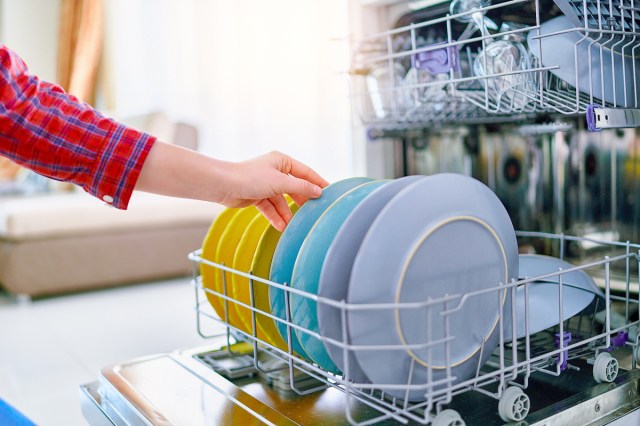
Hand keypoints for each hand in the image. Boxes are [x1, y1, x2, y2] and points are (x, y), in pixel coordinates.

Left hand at [135, 142, 328, 230]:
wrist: (222, 185)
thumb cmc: (249, 178)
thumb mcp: (280, 183)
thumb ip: (300, 188)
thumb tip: (318, 192)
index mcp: (281, 161)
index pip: (305, 172)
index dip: (317, 183)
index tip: (330, 192)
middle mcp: (274, 171)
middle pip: (294, 188)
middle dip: (302, 201)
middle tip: (315, 212)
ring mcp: (266, 184)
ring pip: (282, 201)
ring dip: (287, 213)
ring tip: (296, 225)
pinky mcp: (257, 196)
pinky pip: (271, 208)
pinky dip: (276, 217)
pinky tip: (282, 227)